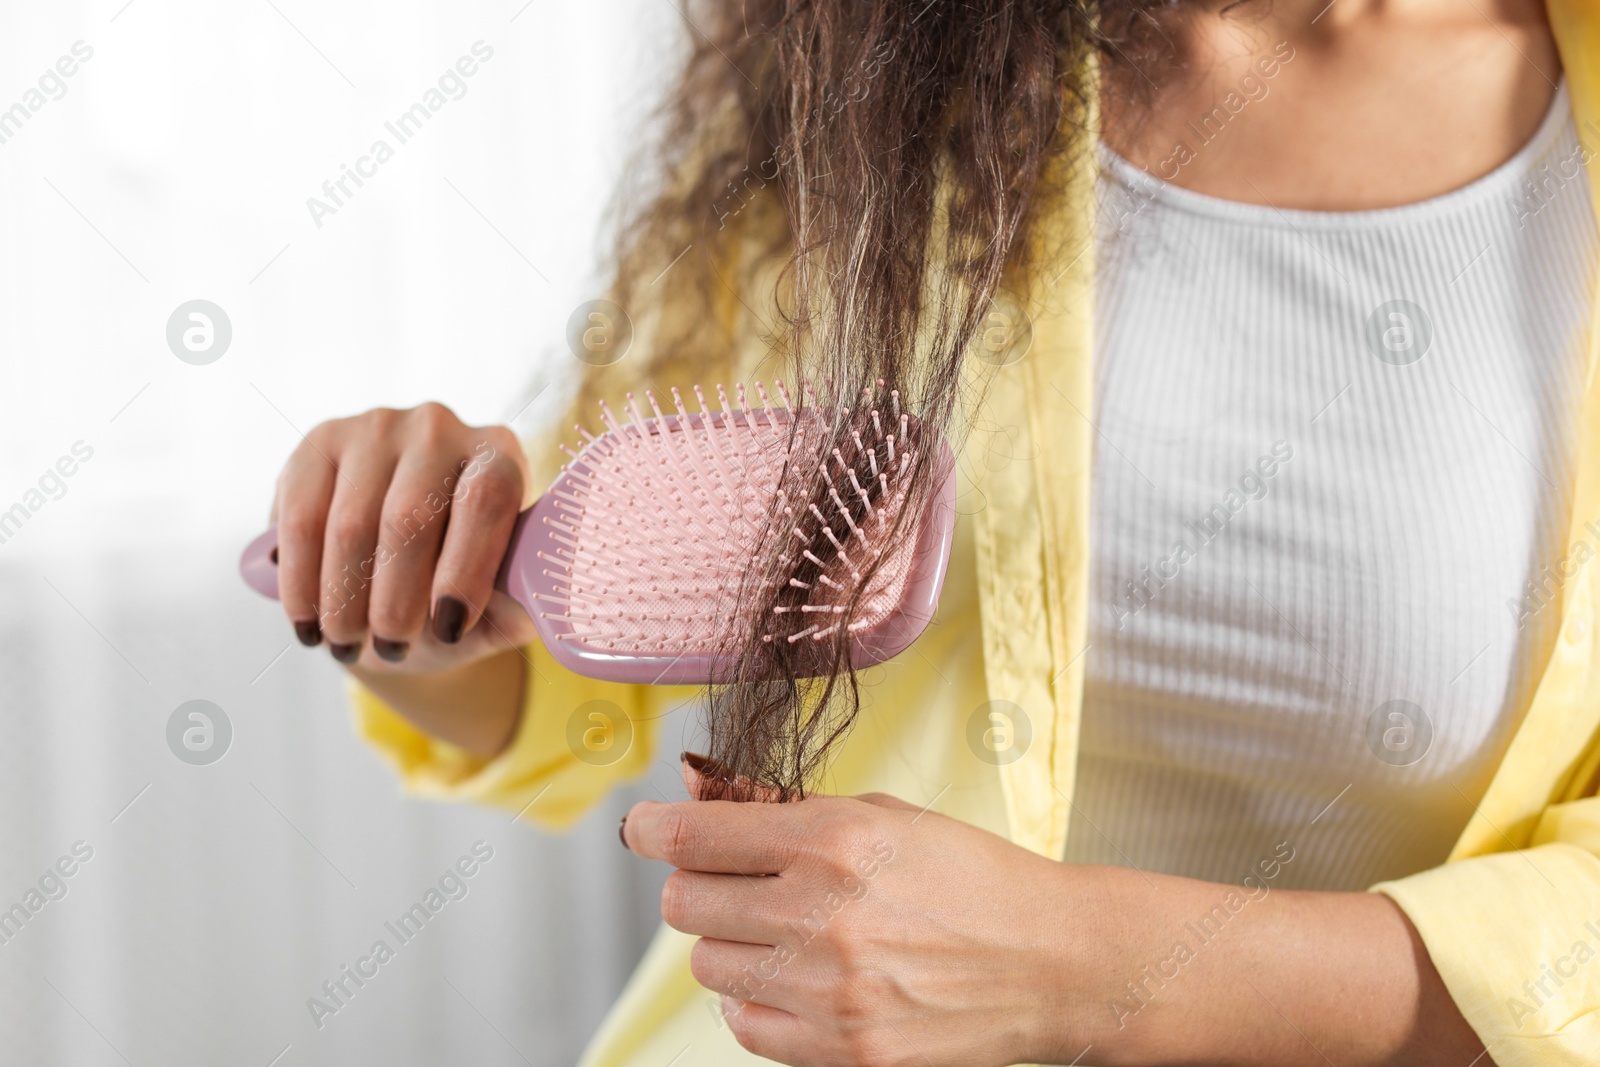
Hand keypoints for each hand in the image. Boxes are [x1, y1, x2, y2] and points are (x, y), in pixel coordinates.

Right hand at [270, 402, 534, 670]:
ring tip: (347, 646)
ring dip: (343, 598)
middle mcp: (440, 429)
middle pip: (410, 516)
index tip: (450, 627)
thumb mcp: (493, 606)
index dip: (466, 566)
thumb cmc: (454, 586)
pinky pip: (300, 518)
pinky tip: (307, 622)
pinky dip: (301, 580)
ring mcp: (376, 428)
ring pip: (351, 523)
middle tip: (391, 648)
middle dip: (396, 599)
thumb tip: (528, 612)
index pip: (485, 500)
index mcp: (499, 456)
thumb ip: (514, 607)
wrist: (393, 565)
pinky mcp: (320, 441)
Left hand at [623, 760, 1493, 1066]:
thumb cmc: (972, 878)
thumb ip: (785, 807)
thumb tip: (696, 795)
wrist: (1052, 963)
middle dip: (702, 884)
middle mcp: (824, 913)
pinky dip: (758, 999)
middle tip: (740, 879)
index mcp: (836, 839)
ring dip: (733, 941)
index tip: (644, 829)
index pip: (693, 836)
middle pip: (686, 902)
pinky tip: (801, 976)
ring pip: (708, 963)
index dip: (654, 829)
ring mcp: (830, 990)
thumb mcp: (885, 814)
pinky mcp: (843, 1049)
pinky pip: (744, 1024)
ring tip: (787, 930)